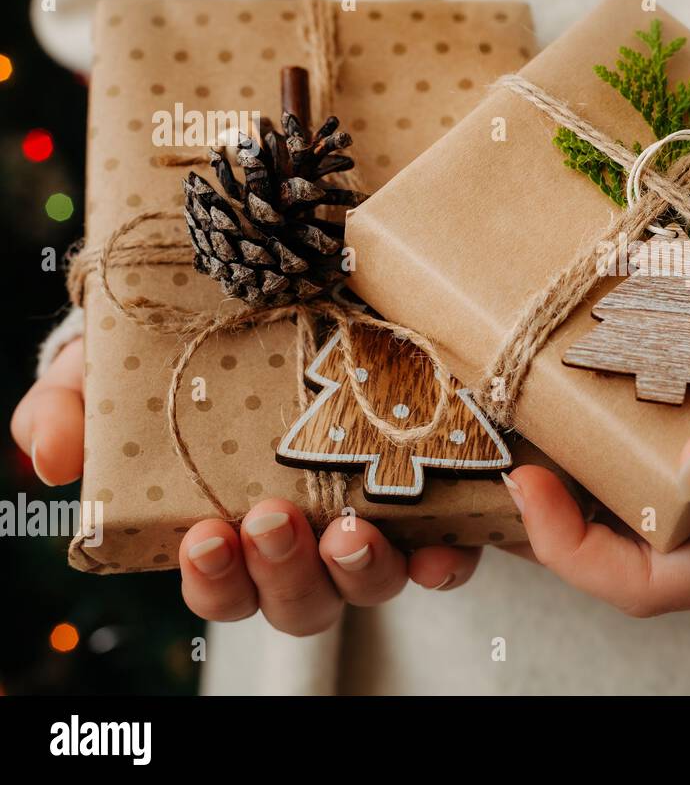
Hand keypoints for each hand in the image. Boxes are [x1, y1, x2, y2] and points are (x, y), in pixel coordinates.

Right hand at [10, 338, 476, 635]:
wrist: (297, 281)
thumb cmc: (200, 340)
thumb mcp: (123, 360)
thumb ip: (74, 403)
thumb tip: (50, 454)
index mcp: (233, 523)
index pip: (221, 583)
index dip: (213, 577)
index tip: (204, 535)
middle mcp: (307, 534)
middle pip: (298, 601)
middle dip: (281, 573)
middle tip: (271, 520)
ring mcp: (374, 519)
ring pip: (369, 582)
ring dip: (357, 569)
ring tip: (347, 529)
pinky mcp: (435, 496)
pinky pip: (447, 552)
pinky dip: (444, 560)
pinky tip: (439, 544)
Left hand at [501, 390, 689, 615]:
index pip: (643, 584)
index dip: (570, 548)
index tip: (527, 484)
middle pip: (624, 543)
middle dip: (561, 507)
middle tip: (515, 443)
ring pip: (639, 495)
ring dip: (590, 461)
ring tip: (544, 409)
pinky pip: (664, 449)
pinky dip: (628, 423)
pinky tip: (608, 379)